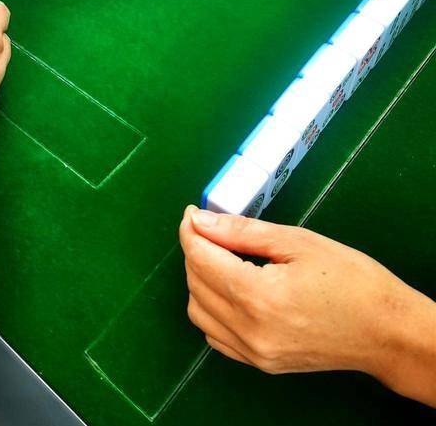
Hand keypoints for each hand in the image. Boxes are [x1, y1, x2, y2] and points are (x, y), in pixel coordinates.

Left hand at [179, 207, 435, 405]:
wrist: (386, 331)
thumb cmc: (350, 280)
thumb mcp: (296, 241)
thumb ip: (241, 231)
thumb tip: (199, 219)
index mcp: (258, 296)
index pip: (201, 258)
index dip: (191, 230)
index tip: (192, 212)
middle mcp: (250, 330)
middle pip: (195, 283)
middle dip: (196, 250)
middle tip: (213, 229)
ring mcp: (254, 353)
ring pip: (199, 312)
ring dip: (200, 280)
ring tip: (223, 257)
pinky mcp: (261, 364)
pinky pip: (215, 335)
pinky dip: (211, 309)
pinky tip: (230, 289)